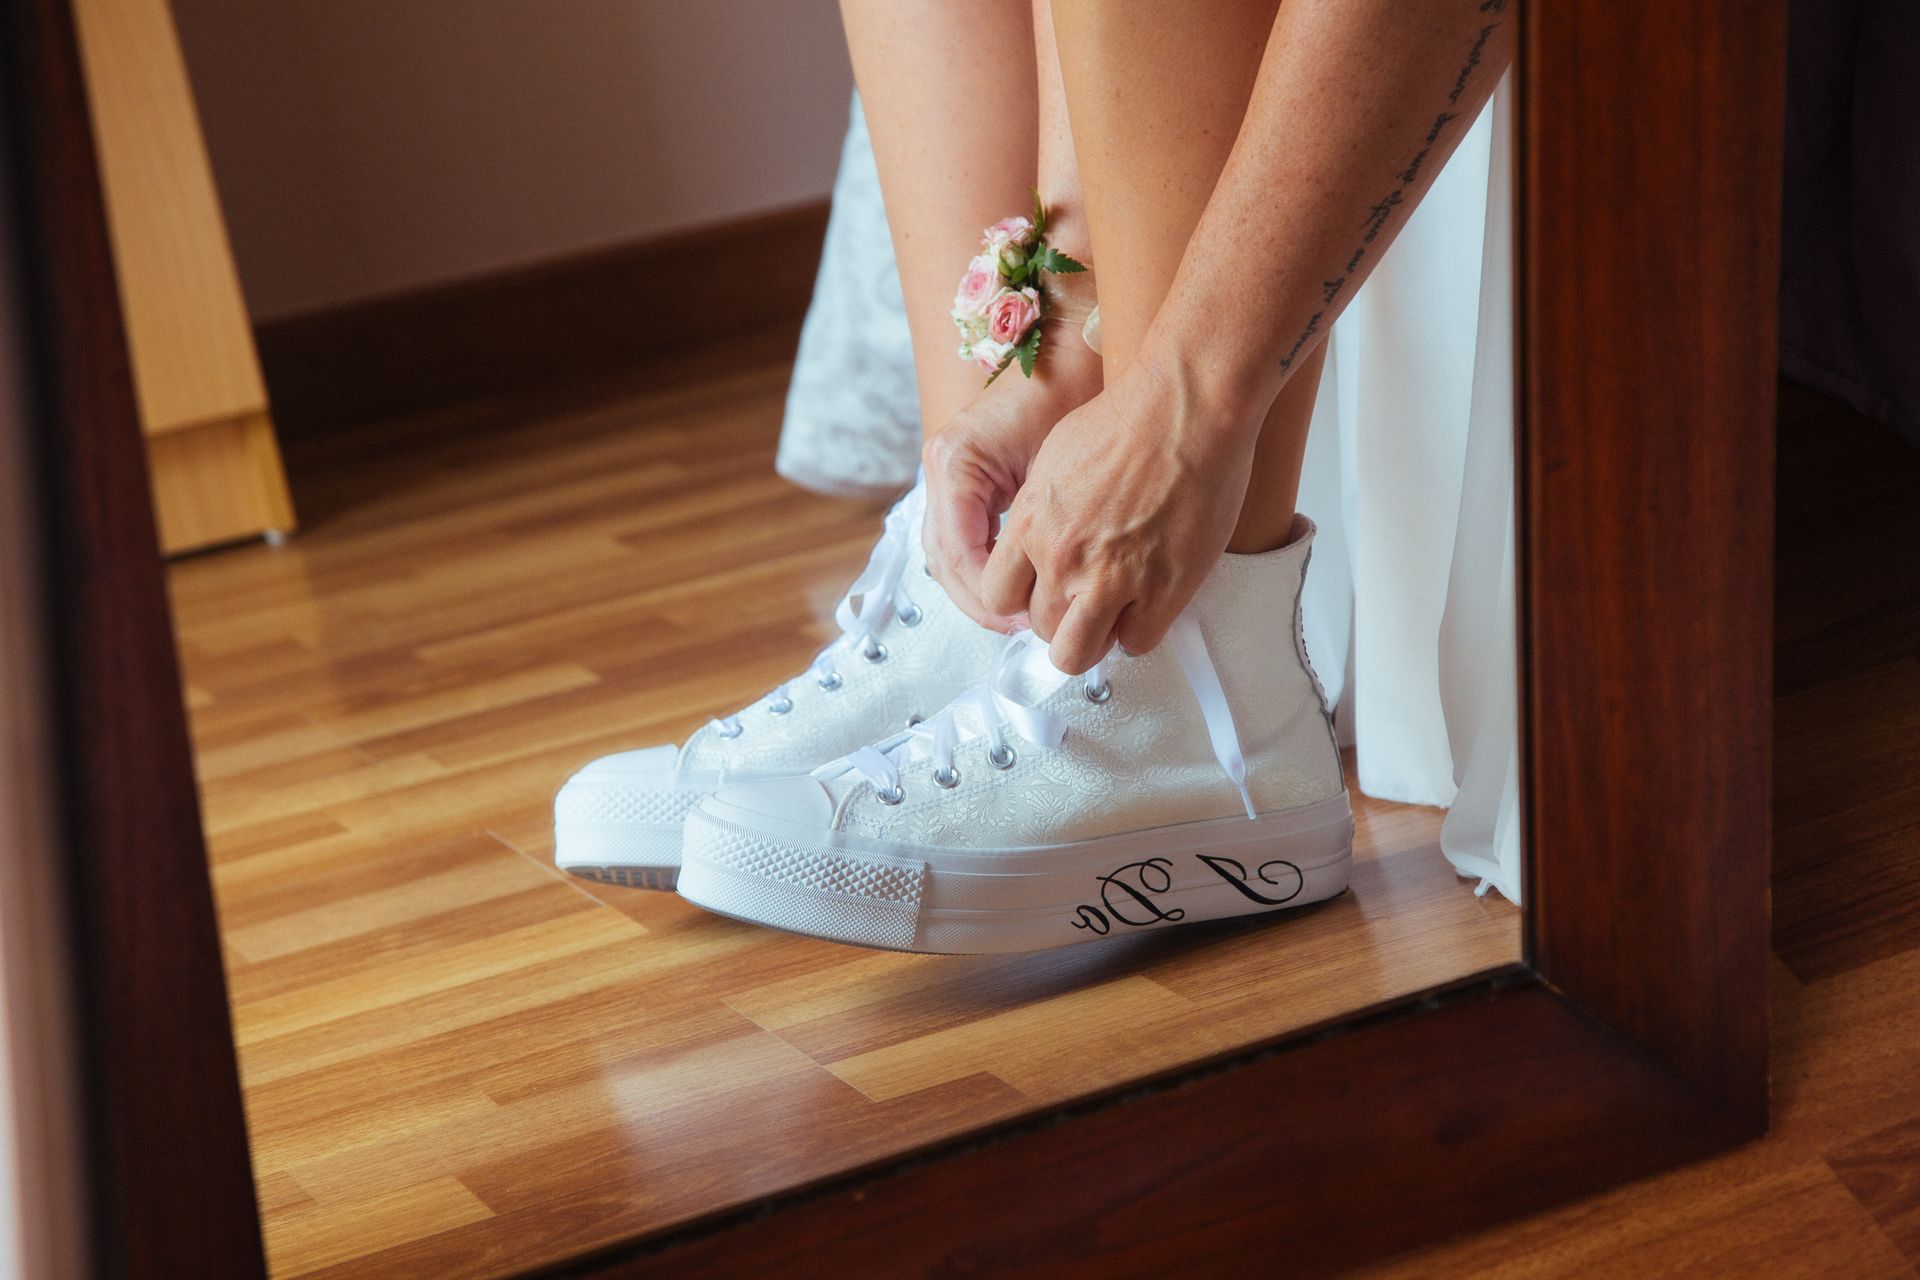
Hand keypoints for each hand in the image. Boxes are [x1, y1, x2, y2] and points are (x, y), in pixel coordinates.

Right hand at [921, 337, 1101, 630]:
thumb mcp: (1055, 467)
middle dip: (981, 602)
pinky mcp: (965, 480)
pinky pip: (964, 538)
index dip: (987, 596)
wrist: (1075, 350)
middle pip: (944, 560)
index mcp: (955, 462)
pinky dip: (986, 568)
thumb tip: (1031, 592)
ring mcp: (947, 474)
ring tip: (1021, 616)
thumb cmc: (1072, 395)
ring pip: (948, 555)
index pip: (957, 552)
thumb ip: (1033, 526)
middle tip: (1022, 628)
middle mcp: (941, 469)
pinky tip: (1019, 587)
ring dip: (980, 591)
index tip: (1022, 618)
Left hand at [978, 360, 1261, 673]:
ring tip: (1110, 618)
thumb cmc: (1129, 419)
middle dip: (1058, 620)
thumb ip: (1040, 507)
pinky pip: (1137, 642)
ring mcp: (1112, 580)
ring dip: (1092, 639)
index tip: (1037, 593)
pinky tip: (1148, 607)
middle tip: (1080, 606)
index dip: (1019, 599)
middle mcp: (1063, 558)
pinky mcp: (1161, 591)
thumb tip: (1038, 531)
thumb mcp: (1056, 458)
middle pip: (1039, 627)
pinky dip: (1140, 630)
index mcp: (1031, 524)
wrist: (1185, 410)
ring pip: (1078, 652)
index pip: (997, 595)